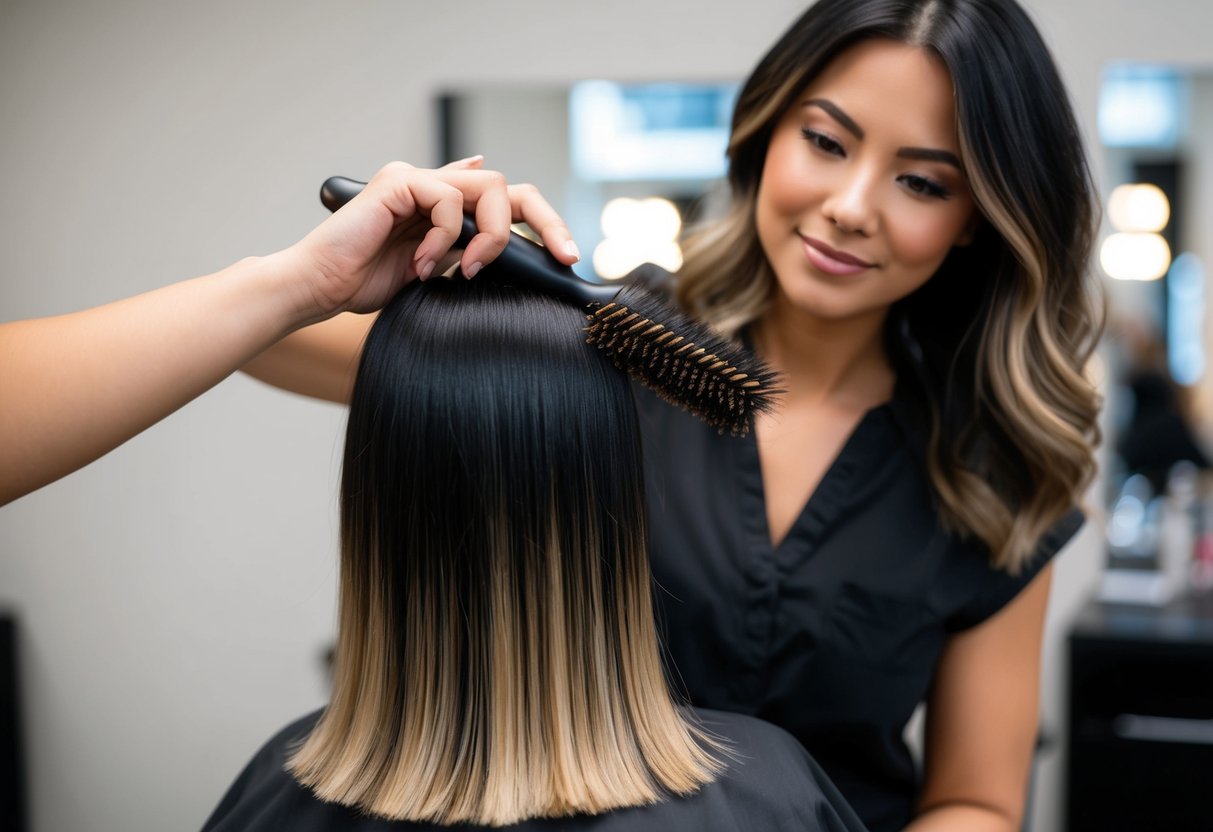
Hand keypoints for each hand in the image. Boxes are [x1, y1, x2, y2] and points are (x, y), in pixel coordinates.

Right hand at [282, 157, 580, 323]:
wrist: (320, 288)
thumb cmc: (367, 285)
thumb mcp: (436, 274)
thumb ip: (468, 253)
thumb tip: (509, 246)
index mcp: (446, 208)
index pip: (510, 202)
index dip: (545, 223)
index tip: (567, 258)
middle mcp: (435, 186)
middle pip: (512, 186)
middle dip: (547, 219)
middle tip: (563, 254)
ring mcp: (417, 180)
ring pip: (490, 188)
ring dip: (490, 237)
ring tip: (463, 270)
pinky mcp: (400, 183)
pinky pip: (450, 201)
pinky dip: (446, 238)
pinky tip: (421, 264)